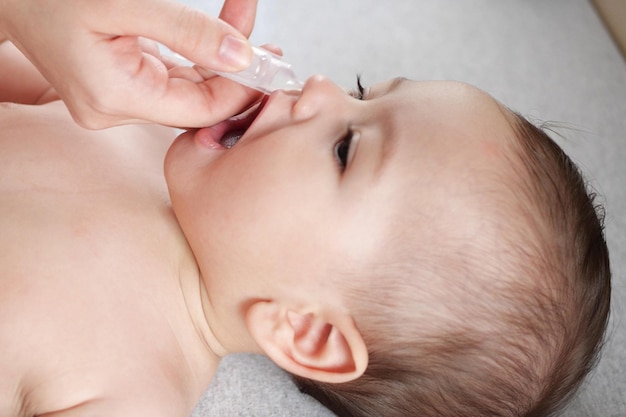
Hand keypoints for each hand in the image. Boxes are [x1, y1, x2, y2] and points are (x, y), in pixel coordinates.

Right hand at [0, 0, 260, 128]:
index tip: (271, 63)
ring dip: (221, 58)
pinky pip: (172, 74)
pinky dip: (199, 54)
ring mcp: (118, 99)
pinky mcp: (121, 84)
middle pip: (197, 101)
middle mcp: (115, 108)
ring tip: (248, 22)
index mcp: (114, 97)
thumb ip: (188, 32)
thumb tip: (243, 56)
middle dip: (236, 71)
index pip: (199, 109)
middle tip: (272, 45)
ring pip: (189, 87)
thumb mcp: (125, 4)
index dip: (240, 89)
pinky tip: (223, 33)